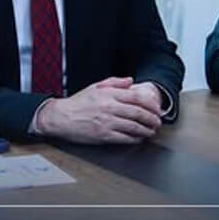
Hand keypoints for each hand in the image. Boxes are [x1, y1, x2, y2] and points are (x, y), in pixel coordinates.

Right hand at [35, 77, 162, 143]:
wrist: (61, 117)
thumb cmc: (77, 103)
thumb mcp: (95, 87)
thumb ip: (115, 82)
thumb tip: (131, 81)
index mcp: (108, 94)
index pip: (136, 97)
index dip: (150, 104)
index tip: (156, 108)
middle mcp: (109, 107)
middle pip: (138, 113)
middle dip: (152, 118)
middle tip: (158, 121)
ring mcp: (107, 122)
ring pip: (134, 126)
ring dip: (146, 129)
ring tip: (151, 130)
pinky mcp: (103, 135)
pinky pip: (125, 138)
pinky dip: (135, 138)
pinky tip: (139, 137)